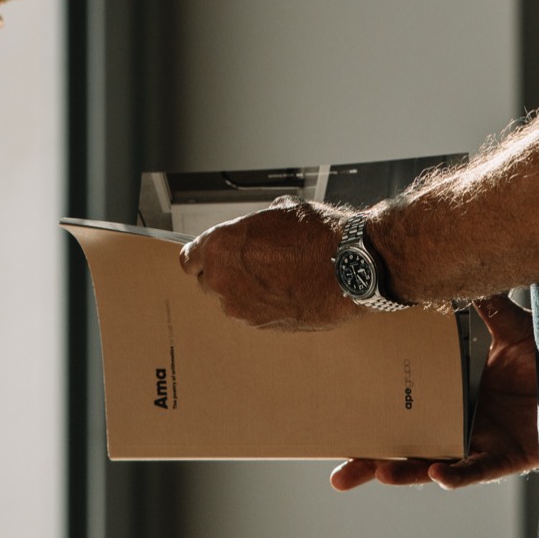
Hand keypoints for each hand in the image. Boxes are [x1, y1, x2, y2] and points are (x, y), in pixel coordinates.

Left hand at [177, 198, 361, 329]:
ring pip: (230, 300)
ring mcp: (240, 307)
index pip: (189, 259)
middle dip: (224, 274)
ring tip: (277, 278)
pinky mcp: (260, 325)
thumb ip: (256, 226)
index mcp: (221, 246)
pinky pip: (252, 313)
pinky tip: (286, 292)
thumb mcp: (281, 212)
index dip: (203, 257)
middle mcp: (223, 279)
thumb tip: (259, 228)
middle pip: (208, 281)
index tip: (212, 256)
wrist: (349, 267)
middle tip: (252, 264)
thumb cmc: (319, 236)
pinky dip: (263, 305)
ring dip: (245, 291)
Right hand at [330, 293, 538, 490]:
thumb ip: (481, 302)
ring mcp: (481, 443)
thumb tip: (450, 266)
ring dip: (406, 471)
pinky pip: (478, 471)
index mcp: (452, 395)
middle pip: (407, 447)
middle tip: (336, 474)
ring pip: (434, 465)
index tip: (337, 421)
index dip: (371, 420)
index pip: (403, 409)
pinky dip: (458, 476)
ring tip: (377, 472)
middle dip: (371, 462)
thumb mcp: (508, 324)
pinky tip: (438, 475)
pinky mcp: (507, 457)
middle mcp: (461, 423)